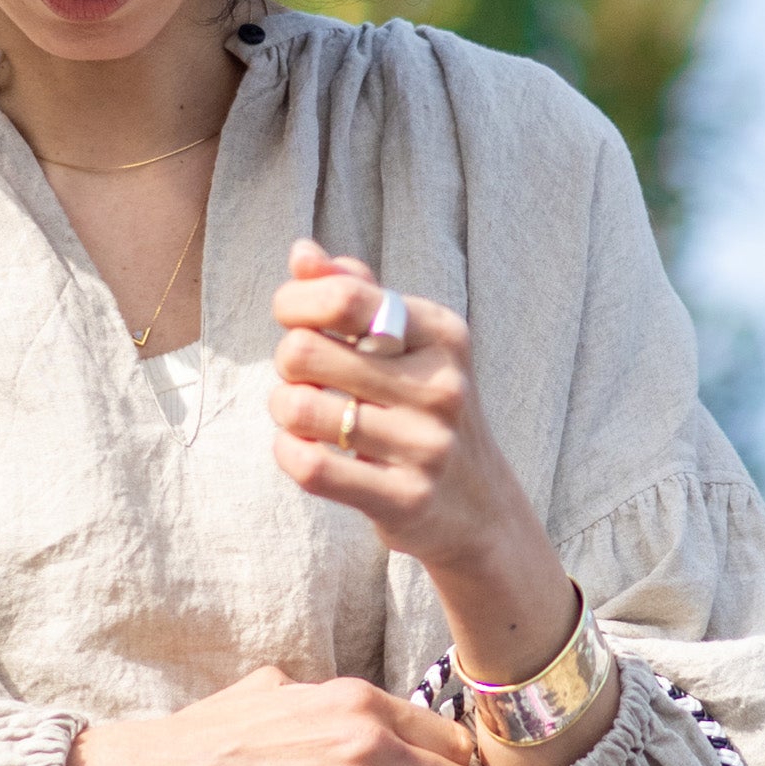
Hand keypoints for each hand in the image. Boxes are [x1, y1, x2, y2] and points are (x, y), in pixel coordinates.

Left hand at [264, 243, 579, 678]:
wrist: (480, 510)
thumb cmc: (426, 412)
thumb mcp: (409, 345)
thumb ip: (356, 294)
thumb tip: (303, 255)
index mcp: (442, 334)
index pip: (344, 296)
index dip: (295, 301)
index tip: (289, 317)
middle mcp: (440, 387)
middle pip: (306, 350)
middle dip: (287, 361)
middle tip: (303, 377)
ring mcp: (426, 446)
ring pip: (299, 409)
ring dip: (283, 410)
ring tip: (302, 416)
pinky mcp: (404, 499)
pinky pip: (312, 467)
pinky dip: (288, 453)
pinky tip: (300, 449)